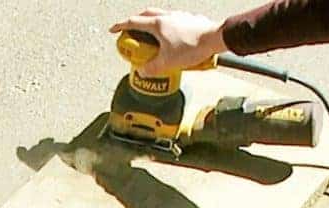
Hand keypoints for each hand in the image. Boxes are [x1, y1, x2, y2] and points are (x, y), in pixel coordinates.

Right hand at [109, 8, 226, 77]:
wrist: (215, 39)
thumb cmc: (192, 48)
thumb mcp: (167, 62)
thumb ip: (152, 68)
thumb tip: (142, 71)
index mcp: (157, 24)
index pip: (133, 22)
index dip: (120, 26)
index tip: (113, 30)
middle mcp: (167, 16)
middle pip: (146, 14)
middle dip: (135, 21)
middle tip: (131, 30)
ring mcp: (179, 16)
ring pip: (160, 15)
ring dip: (152, 22)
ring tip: (151, 35)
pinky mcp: (189, 19)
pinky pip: (173, 20)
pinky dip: (166, 26)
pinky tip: (171, 37)